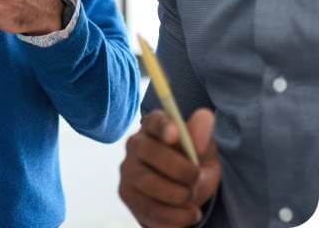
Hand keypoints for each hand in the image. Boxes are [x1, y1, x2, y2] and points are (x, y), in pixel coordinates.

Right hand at [118, 108, 220, 227]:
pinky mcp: (126, 193)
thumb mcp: (204, 154)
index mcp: (154, 127)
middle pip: (150, 151)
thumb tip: (205, 116)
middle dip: (181, 170)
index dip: (164, 126)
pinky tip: (187, 212)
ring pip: (151, 182)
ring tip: (190, 197)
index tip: (175, 135)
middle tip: (196, 178)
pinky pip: (151, 208)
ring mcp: (128, 168)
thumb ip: (202, 138)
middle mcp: (135, 144)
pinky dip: (177, 216)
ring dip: (180, 195)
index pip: (155, 121)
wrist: (180, 199)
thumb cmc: (191, 167)